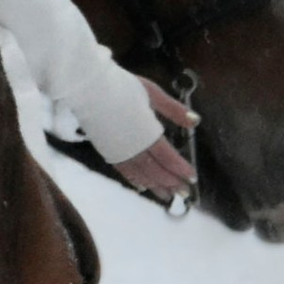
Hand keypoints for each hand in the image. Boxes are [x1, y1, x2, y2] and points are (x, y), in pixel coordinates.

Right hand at [113, 77, 198, 207]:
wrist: (87, 88)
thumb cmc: (121, 86)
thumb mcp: (152, 92)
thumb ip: (173, 109)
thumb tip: (196, 121)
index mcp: (147, 133)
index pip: (167, 157)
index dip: (180, 169)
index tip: (192, 178)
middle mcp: (133, 148)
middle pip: (155, 170)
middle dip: (171, 182)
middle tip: (184, 193)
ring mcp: (119, 152)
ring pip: (140, 175)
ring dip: (156, 186)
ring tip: (168, 197)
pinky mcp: (107, 152)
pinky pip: (124, 172)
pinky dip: (135, 181)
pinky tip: (143, 187)